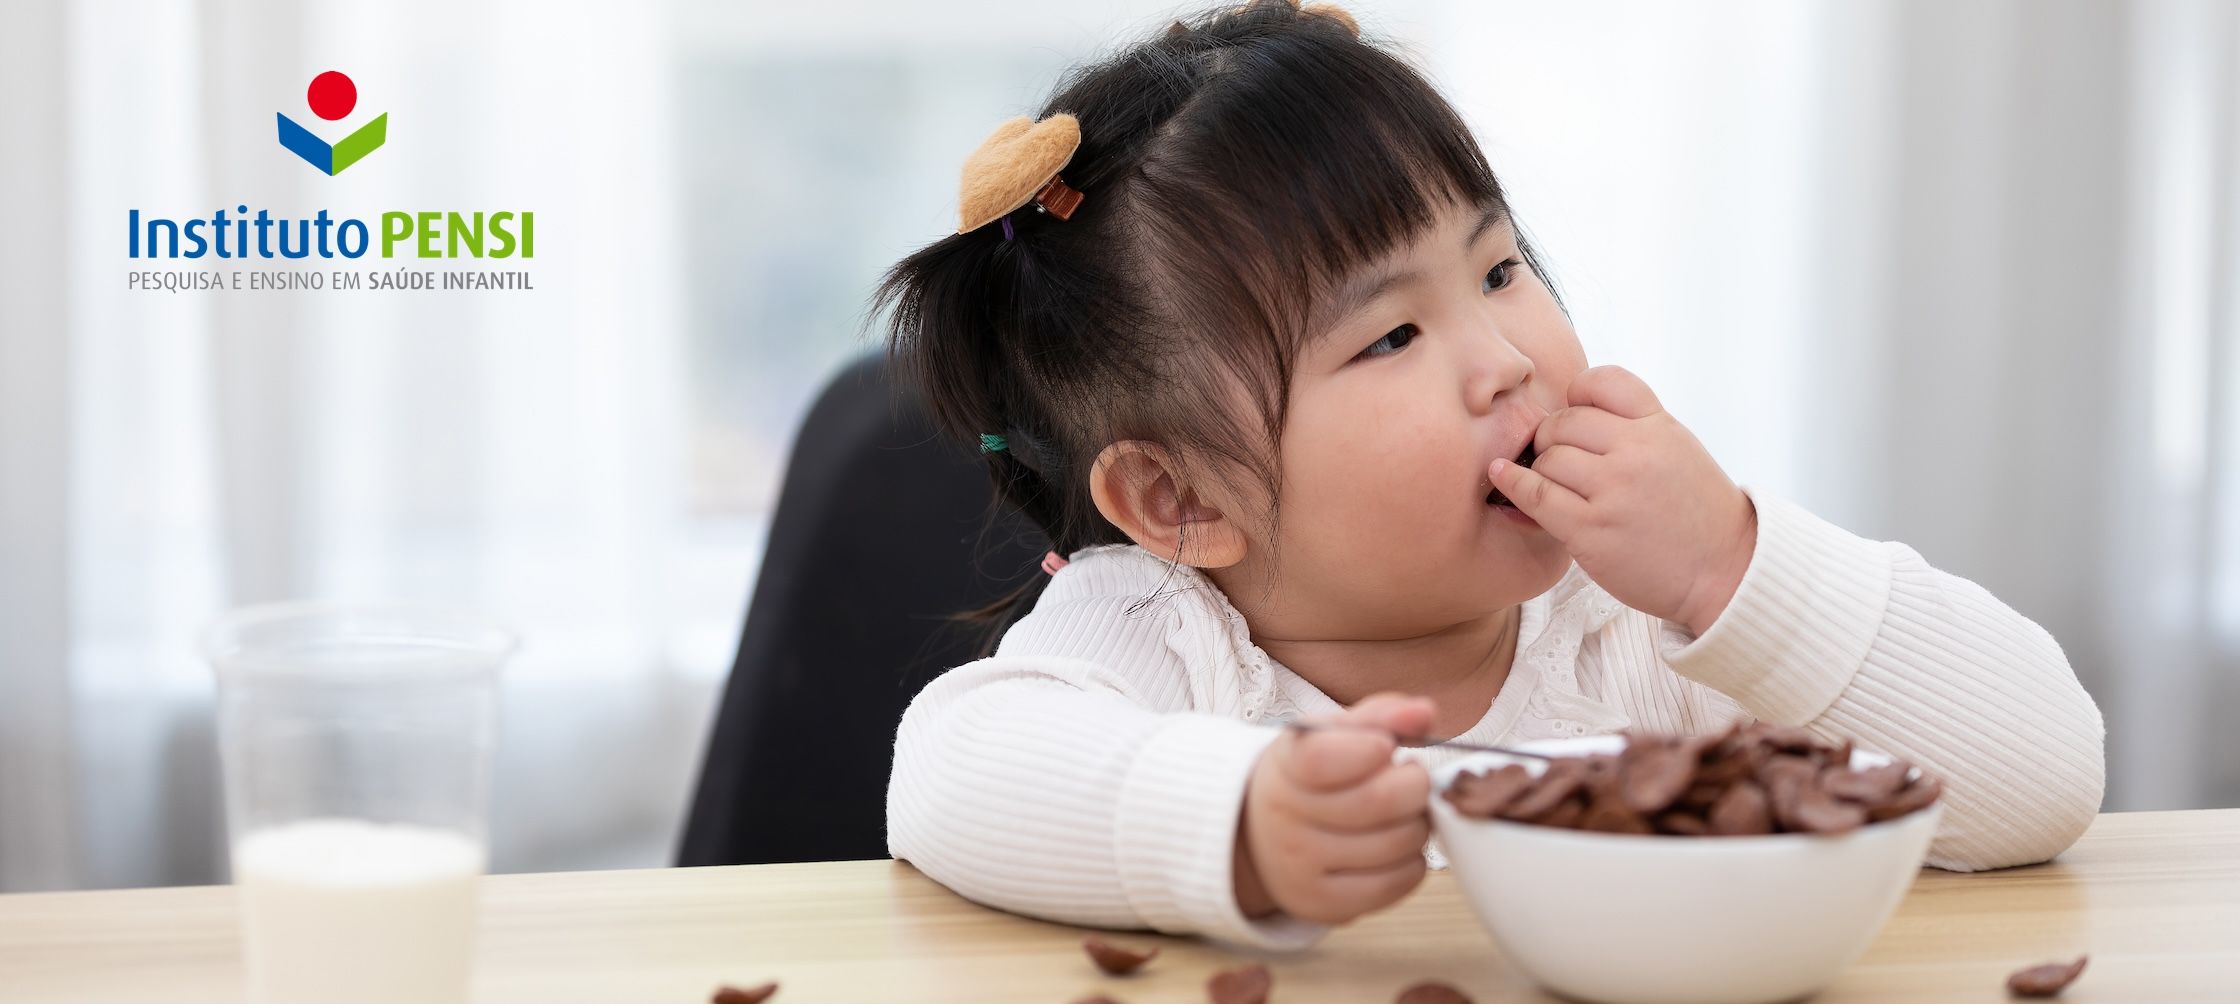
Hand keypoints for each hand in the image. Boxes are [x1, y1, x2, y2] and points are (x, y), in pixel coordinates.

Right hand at [1233, 693, 1434, 924]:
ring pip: (1398, 843)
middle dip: (1414, 784)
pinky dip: (1412, 861)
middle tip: (1410, 778)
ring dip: (1417, 824)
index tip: (1385, 747)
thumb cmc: (1310, 778)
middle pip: (1379, 801)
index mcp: (1285, 765)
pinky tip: (1394, 846)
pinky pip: (1398, 882)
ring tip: (1401, 814)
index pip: (1326, 757)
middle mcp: (1285, 819)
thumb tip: (1423, 713)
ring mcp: (1301, 867)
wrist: (1260, 835)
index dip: (1372, 749)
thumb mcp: (1331, 736)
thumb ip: (1380, 716)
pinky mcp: (1324, 904)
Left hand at [1488, 365, 1756, 635]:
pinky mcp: (1591, 530)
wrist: (1726, 572)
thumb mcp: (1678, 451)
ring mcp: (1613, 490)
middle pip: (1564, 421)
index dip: (1577, 395)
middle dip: (1552, 438)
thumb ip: (1634, 428)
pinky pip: (1536, 495)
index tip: (1573, 413)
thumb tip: (1567, 414)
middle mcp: (1637, 451)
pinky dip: (1514, 487)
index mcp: (1660, 426)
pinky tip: (1503, 481)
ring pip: (1547, 457)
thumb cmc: (1695, 515)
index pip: (1603, 382)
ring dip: (1539, 470)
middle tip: (1557, 459)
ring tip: (1554, 486)